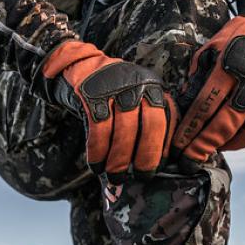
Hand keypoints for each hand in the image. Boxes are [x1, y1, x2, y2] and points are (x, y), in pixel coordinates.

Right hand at [42, 41, 177, 182]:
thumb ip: (144, 123)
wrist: (77, 67)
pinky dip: (98, 151)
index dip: (165, 147)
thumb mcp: (133, 99)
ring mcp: (115, 87)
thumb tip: (151, 164)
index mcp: (153, 87)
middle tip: (141, 176)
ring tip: (115, 177)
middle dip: (147, 155)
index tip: (158, 169)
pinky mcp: (91, 94)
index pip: (168, 119)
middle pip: (151, 124)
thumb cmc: (109, 95)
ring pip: (124, 130)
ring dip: (119, 159)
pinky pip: (98, 129)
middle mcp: (139, 84)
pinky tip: (96, 165)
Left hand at [173, 0, 244, 161]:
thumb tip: (182, 103)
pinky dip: (241, 141)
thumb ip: (197, 74)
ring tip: (205, 153)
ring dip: (223, 146)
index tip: (177, 144)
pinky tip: (226, 144)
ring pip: (244, 132)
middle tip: (187, 161)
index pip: (205, 105)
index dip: (190, 128)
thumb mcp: (213, 46)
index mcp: (230, 67)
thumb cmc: (239, 38)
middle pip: (224, 124)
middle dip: (203, 146)